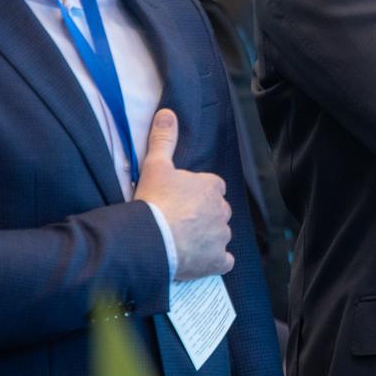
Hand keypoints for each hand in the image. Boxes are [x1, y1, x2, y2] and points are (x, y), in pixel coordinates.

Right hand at [134, 108, 234, 280]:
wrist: (152, 238)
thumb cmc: (154, 201)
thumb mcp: (156, 165)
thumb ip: (163, 139)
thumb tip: (167, 113)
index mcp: (212, 186)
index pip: (213, 187)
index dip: (198, 194)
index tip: (182, 201)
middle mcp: (222, 210)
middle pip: (217, 211)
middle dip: (204, 216)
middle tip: (179, 222)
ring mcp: (222, 237)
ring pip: (220, 235)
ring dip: (207, 238)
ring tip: (182, 242)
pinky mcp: (218, 261)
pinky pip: (223, 261)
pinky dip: (213, 261)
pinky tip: (198, 261)